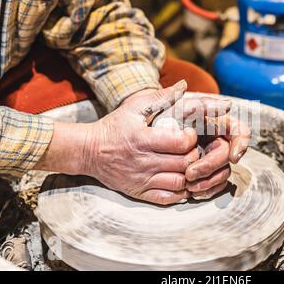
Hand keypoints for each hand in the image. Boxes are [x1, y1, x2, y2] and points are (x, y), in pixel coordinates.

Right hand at [36, 81, 197, 204]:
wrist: (88, 151)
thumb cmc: (114, 126)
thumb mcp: (133, 107)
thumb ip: (160, 96)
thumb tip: (183, 85)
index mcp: (143, 139)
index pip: (180, 143)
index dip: (192, 138)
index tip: (190, 134)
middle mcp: (143, 162)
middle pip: (184, 164)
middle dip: (195, 155)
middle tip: (194, 150)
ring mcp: (141, 179)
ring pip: (179, 183)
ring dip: (190, 175)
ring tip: (190, 165)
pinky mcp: (138, 192)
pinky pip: (166, 198)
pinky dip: (179, 192)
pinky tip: (182, 182)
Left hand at [152, 96, 251, 199]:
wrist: (143, 138)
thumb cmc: (161, 120)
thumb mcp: (177, 108)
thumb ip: (202, 104)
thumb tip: (228, 104)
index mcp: (215, 124)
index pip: (239, 132)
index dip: (241, 144)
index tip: (233, 157)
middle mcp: (216, 141)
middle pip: (227, 156)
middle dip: (210, 166)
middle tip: (190, 173)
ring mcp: (210, 159)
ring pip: (222, 173)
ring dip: (208, 181)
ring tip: (188, 185)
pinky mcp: (204, 174)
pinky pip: (213, 185)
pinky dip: (205, 190)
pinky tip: (192, 191)